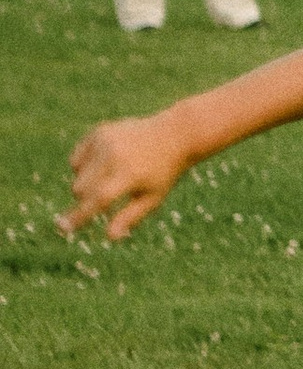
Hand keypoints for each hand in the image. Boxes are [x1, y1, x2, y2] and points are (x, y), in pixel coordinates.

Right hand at [60, 111, 191, 242]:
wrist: (173, 135)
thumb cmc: (163, 173)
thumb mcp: (153, 198)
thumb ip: (130, 217)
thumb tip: (109, 237)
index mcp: (130, 174)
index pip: (98, 199)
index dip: (80, 216)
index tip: (64, 228)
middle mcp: (114, 155)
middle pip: (81, 189)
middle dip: (86, 199)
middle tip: (108, 195)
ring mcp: (105, 140)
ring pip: (76, 175)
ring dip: (86, 184)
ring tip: (112, 177)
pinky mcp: (98, 132)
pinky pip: (76, 159)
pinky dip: (83, 167)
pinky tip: (104, 164)